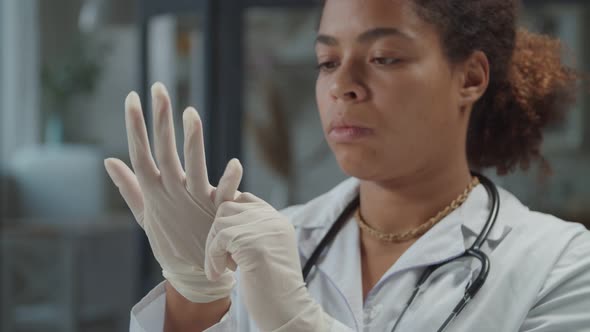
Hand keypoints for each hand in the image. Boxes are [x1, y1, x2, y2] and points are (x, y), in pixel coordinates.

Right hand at [104, 82, 241, 302]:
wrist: (194, 274)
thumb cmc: (170, 241)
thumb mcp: (144, 215)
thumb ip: (128, 187)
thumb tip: (109, 161)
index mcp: (153, 192)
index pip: (140, 153)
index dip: (135, 126)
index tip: (132, 97)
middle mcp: (172, 194)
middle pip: (163, 152)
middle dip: (160, 120)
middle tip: (158, 88)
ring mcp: (196, 202)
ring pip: (193, 167)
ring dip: (191, 141)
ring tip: (190, 112)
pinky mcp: (218, 213)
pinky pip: (225, 194)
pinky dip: (229, 180)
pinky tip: (234, 162)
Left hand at [205, 193, 333, 330]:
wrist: (287, 309)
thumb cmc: (271, 287)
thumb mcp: (262, 250)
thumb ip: (248, 231)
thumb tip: (217, 212)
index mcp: (277, 220)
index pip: (244, 199)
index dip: (228, 216)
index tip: (224, 242)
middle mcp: (273, 218)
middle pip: (228, 207)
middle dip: (218, 233)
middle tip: (226, 260)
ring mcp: (264, 227)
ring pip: (220, 222)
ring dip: (214, 246)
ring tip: (225, 268)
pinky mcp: (252, 241)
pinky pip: (219, 239)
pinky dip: (212, 258)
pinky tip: (219, 275)